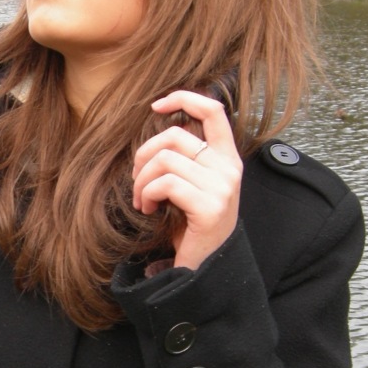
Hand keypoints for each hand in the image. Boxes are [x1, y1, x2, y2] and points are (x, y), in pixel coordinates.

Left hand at [132, 91, 242, 270]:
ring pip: (165, 160)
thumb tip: (163, 125)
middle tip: (137, 180)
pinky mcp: (209, 207)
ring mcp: (222, 188)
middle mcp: (230, 169)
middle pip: (175, 136)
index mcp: (228, 158)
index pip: (214, 110)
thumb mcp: (194, 185)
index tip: (156, 105)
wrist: (206, 269)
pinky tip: (148, 210)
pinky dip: (147, 195)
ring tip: (143, 200)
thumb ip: (188, 157)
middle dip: (144, 155)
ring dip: (142, 180)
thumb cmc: (192, 226)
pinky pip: (165, 184)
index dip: (184, 98)